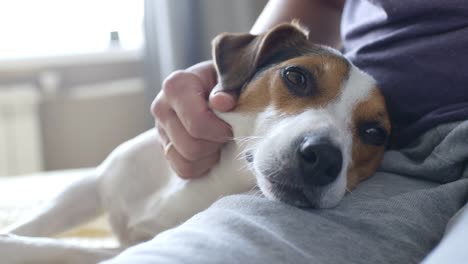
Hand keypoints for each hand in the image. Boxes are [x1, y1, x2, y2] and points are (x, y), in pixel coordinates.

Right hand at [151, 61, 236, 178]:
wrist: (215, 88)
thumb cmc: (225, 82)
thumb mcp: (230, 79)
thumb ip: (228, 89)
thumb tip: (222, 102)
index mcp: (175, 86)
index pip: (197, 124)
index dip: (220, 131)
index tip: (232, 125)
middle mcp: (161, 107)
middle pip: (192, 147)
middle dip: (215, 144)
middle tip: (226, 133)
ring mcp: (160, 130)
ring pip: (187, 161)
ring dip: (210, 155)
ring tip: (218, 139)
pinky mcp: (164, 148)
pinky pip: (183, 170)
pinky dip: (202, 165)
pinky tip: (210, 150)